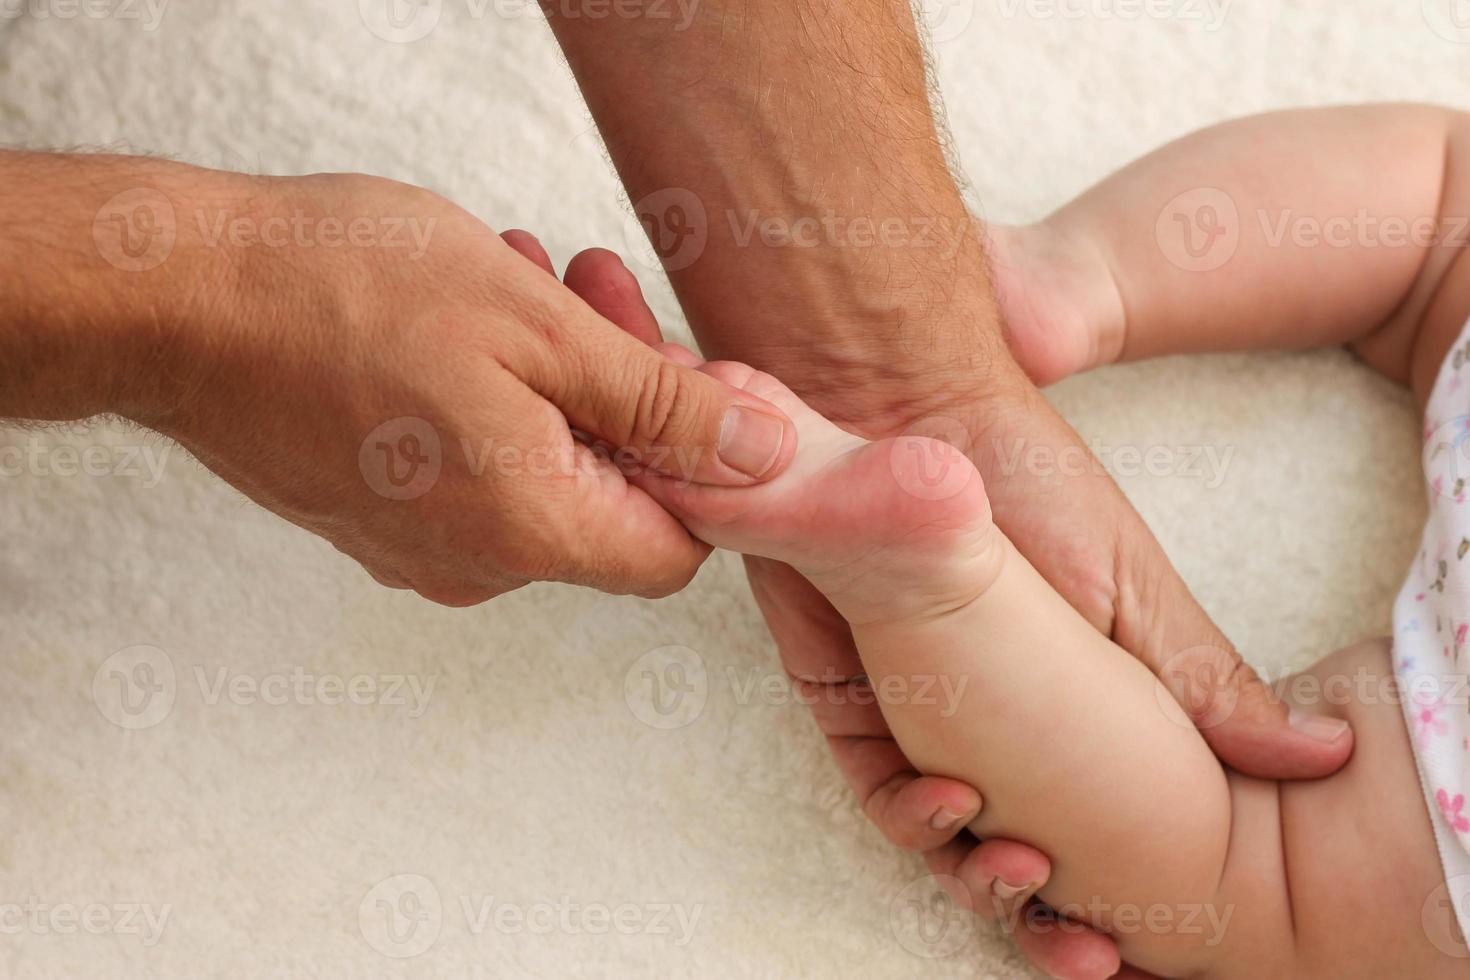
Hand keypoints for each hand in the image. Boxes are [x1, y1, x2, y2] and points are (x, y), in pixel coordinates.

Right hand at [122, 169, 796, 604]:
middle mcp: (477, 566)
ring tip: (527, 275)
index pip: (676, 550)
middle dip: (625, 387)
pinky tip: (474, 313)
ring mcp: (417, 547)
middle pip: (607, 499)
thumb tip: (761, 456)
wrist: (174, 301)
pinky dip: (497, 395)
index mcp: (533, 532)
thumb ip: (661, 404)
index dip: (700, 464)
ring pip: (542, 469)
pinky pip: (475, 467)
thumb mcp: (540, 329)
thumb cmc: (348, 295)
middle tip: (594, 283)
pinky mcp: (375, 517)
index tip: (681, 370)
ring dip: (558, 375)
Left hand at [736, 222, 1354, 979]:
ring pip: (945, 835)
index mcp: (1073, 704)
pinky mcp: (849, 692)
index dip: (1118, 894)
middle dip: (1044, 910)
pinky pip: (872, 785)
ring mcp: (920, 709)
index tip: (1136, 947)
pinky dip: (908, 816)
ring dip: (978, 877)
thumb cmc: (1024, 483)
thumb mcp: (1129, 589)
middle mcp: (994, 719)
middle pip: (1017, 846)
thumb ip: (1199, 680)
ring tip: (1021, 871)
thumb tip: (1311, 760)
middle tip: (1083, 947)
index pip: (1101, 824)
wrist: (897, 409)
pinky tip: (948, 810)